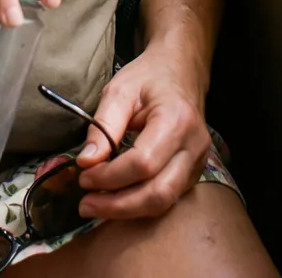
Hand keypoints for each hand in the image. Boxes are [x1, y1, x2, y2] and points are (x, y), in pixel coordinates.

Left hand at [73, 42, 212, 219]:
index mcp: (176, 121)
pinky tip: (116, 199)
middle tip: (86, 203)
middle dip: (118, 205)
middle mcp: (193, 147)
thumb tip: (86, 162)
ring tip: (96, 205)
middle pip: (158, 192)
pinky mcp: (193, 172)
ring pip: (164, 202)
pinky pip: (168, 197)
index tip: (83, 177)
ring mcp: (197, 162)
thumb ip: (103, 125)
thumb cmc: (149, 76)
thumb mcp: (120, 89)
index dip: (110, 176)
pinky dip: (140, 204)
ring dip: (128, 210)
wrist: (181, 71)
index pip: (143, 163)